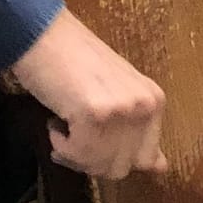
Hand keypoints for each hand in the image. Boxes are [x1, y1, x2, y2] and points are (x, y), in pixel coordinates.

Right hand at [6, 8, 167, 182]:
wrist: (43, 33)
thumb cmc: (74, 61)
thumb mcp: (119, 93)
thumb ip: (139, 129)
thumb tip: (160, 168)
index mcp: (155, 101)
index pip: (147, 161)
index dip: (114, 160)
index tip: (93, 145)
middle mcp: (145, 106)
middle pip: (120, 169)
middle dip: (91, 160)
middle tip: (71, 136)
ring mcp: (121, 110)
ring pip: (98, 166)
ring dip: (74, 153)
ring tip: (64, 124)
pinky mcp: (94, 114)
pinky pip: (76, 154)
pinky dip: (59, 144)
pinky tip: (55, 119)